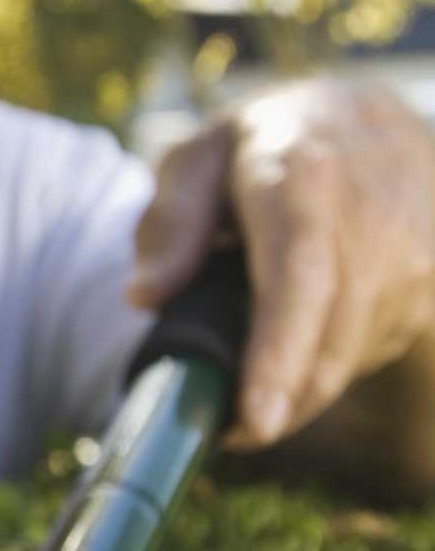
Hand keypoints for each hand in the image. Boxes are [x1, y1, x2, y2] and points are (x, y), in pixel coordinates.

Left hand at [128, 80, 434, 447]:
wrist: (375, 118)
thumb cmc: (271, 145)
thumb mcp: (202, 156)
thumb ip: (170, 223)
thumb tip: (144, 298)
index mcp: (304, 177)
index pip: (297, 278)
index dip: (278, 355)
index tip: (255, 421)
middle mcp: (372, 217)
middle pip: (330, 341)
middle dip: (278, 405)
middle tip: (227, 432)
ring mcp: (414, 254)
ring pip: (349, 360)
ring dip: (300, 389)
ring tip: (257, 371)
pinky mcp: (430, 285)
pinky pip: (370, 352)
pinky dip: (326, 364)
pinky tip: (304, 333)